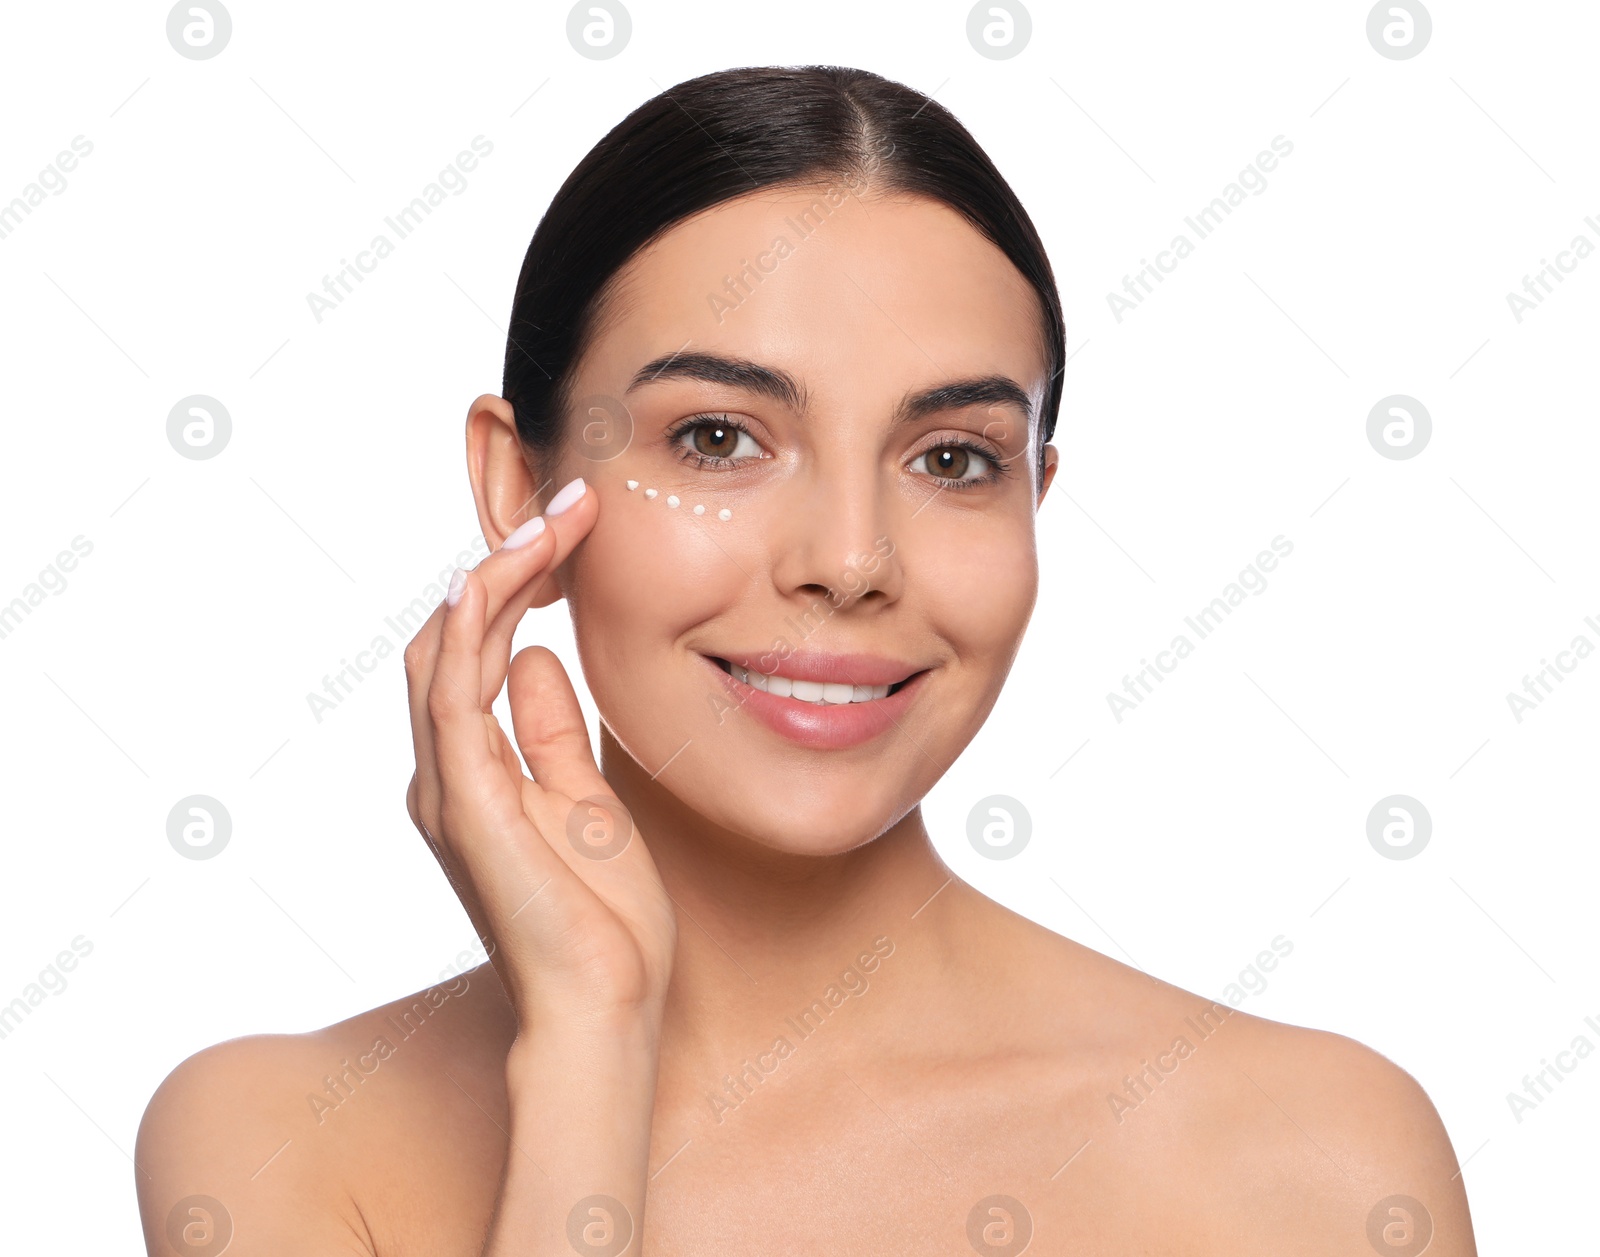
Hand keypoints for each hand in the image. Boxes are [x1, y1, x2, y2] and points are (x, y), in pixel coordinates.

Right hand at [402, 483, 676, 1031]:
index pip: (476, 652)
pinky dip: (468, 632)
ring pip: (445, 651)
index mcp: (474, 772)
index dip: (514, 584)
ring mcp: (449, 788)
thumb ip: (551, 731)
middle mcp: (446, 773)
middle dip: (506, 562)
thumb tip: (540, 657)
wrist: (607, 1007)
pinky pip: (453, 697)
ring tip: (553, 520)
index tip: (574, 529)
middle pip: (452, 638)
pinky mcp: (467, 803)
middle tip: (571, 503)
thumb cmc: (602, 919)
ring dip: (495, 576)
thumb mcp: (584, 800)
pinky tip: (498, 577)